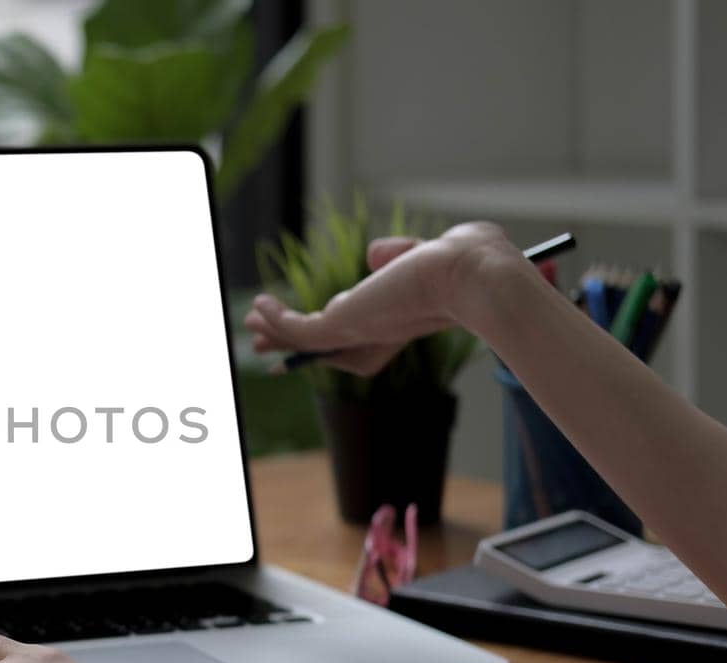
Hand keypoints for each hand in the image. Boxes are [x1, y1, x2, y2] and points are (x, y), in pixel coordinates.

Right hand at [244, 221, 533, 376]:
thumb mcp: (431, 251)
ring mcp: (359, 330)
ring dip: (276, 333)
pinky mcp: (343, 323)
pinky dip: (275, 320)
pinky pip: (298, 328)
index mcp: (404, 322)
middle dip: (295, 345)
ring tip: (250, 326)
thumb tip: (376, 256)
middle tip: (267, 344)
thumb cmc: (470, 260)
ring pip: (307, 340)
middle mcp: (379, 332)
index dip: (335, 337)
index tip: (320, 322)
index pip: (363, 338)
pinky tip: (259, 307)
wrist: (475, 273)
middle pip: (328, 347)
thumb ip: (402, 252)